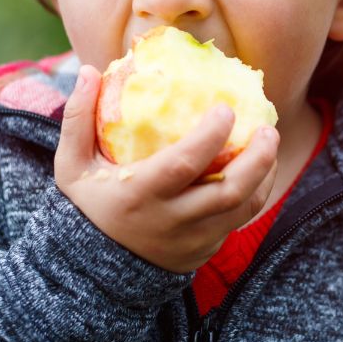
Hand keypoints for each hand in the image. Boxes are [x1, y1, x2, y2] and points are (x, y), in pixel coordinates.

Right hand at [54, 65, 278, 272]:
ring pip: (242, 207)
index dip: (210, 136)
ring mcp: (192, 240)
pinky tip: (260, 167)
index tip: (227, 109)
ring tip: (270, 142)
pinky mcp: (205, 250)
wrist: (94, 270)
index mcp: (139, 196)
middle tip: (268, 129)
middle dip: (256, 158)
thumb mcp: (72, 167)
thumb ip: (78, 120)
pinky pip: (239, 220)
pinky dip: (256, 192)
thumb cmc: (88, 206)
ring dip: (264, 174)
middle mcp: (171, 221)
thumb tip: (90, 71)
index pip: (183, 165)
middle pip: (228, 191)